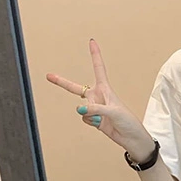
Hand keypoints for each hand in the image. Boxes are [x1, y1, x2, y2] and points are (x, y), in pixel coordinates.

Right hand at [46, 39, 150, 155]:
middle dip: (62, 82)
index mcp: (105, 89)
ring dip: (89, 114)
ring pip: (81, 108)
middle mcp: (98, 97)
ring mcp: (94, 108)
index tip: (92, 42)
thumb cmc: (128, 121)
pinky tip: (100, 123)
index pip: (98, 68)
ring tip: (102, 118)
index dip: (95, 55)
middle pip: (75, 88)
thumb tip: (79, 109)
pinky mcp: (93, 119)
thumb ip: (95, 109)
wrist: (131, 138)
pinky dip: (90, 121)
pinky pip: (84, 118)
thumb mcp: (113, 111)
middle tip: (49, 76)